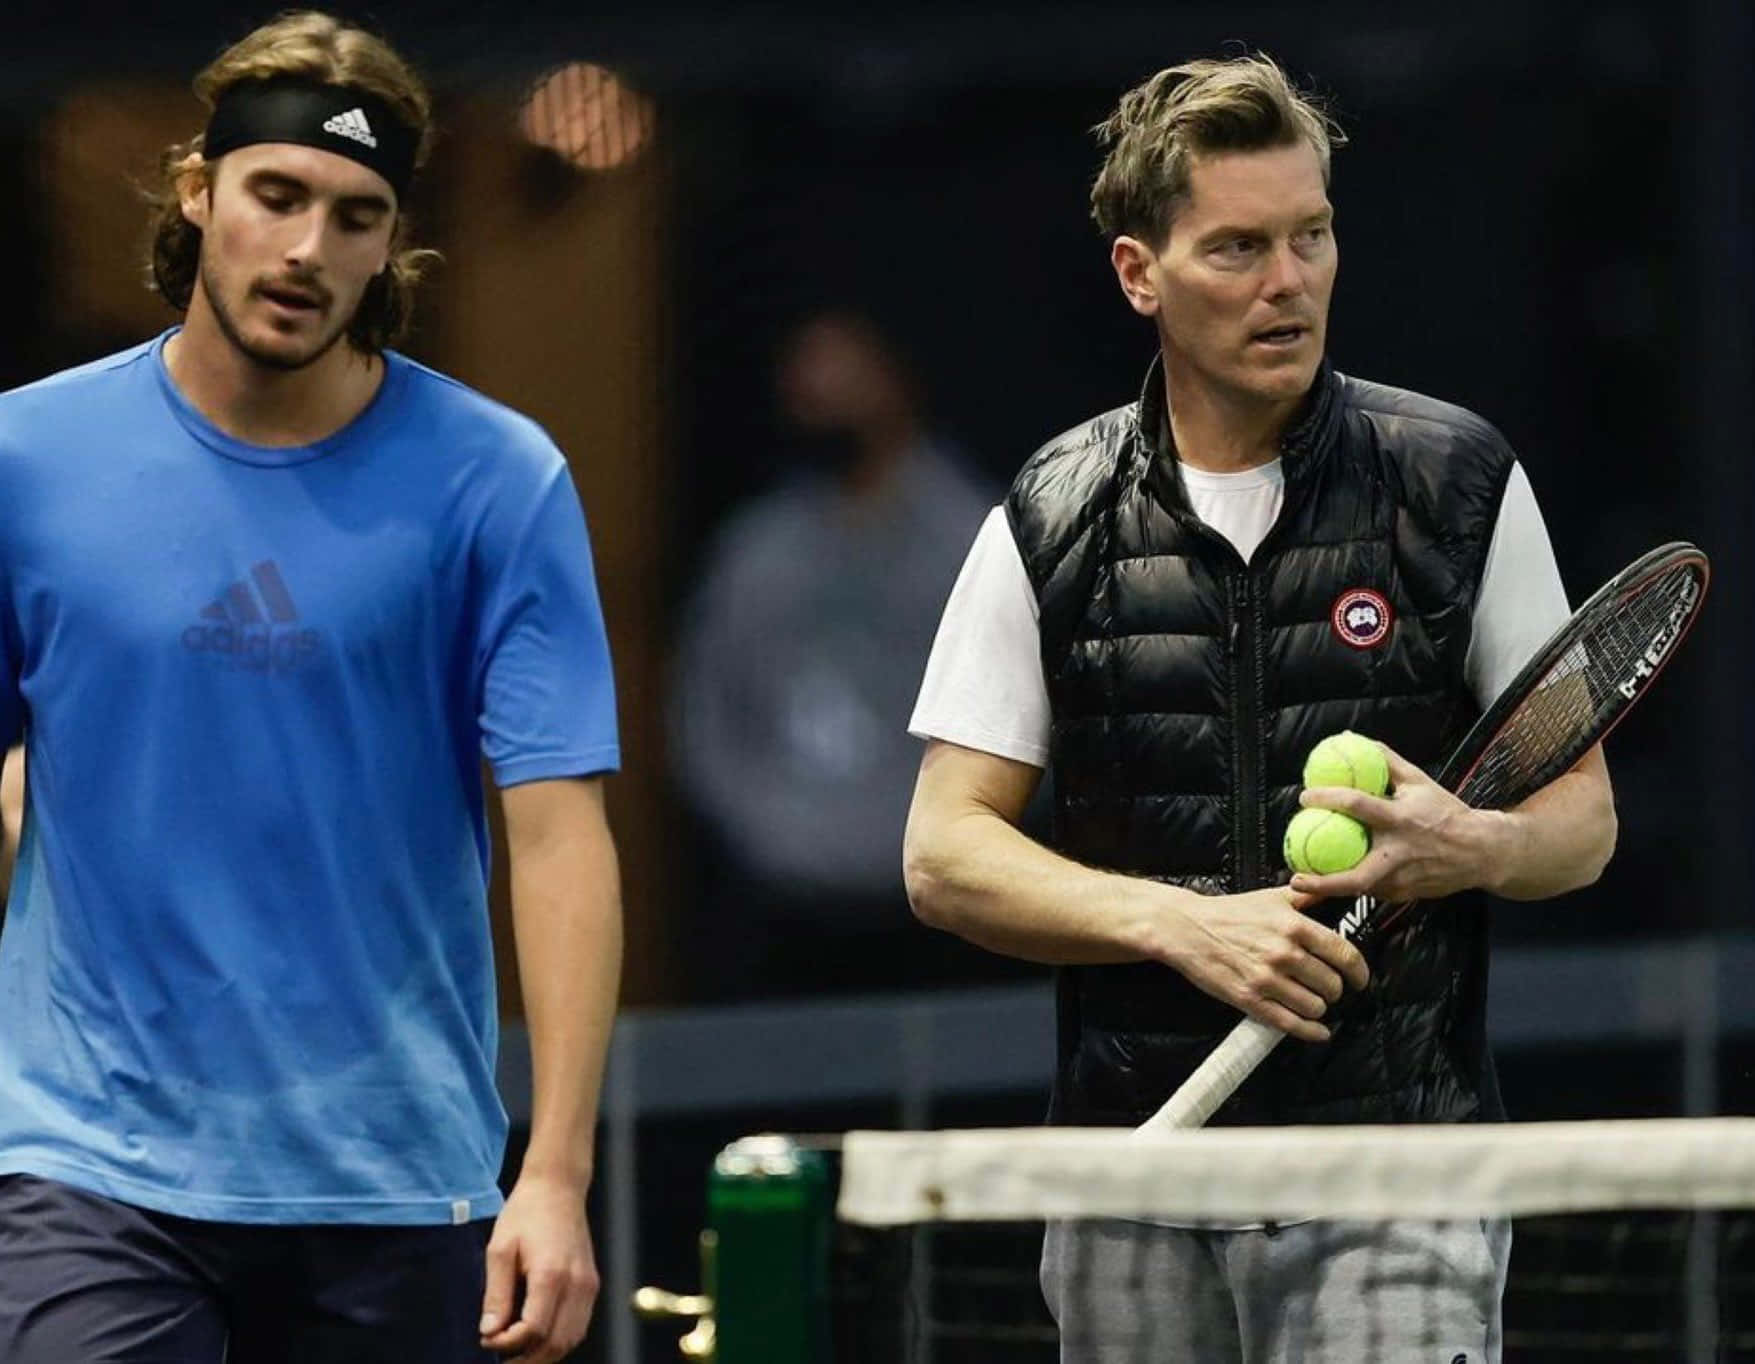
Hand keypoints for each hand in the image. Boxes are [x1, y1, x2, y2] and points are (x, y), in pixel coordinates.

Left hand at [480, 1174, 600, 1362]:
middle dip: (526, 1358)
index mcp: (551, 1274)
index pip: (533, 1330)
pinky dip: (559, 1339)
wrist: (559, 1187)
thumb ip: (496, 1294)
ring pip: (571, 1339)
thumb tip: (489, 1332)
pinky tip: (538, 1336)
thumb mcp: (500, 1249)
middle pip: (556, 1343)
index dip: (507, 1345)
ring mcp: (589, 1285)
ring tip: (517, 1351)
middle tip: (500, 1355)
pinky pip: (579, 1325)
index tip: (486, 1340)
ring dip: (544, 1353)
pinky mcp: (592, 1283)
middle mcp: (577, 1283)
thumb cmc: (526, 1213)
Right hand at [1155, 885, 1369, 1041]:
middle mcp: (1285, 953)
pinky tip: (1318, 1031)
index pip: (1345, 955)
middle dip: (1334, 990)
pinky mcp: (1250, 999)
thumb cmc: (1229, 912)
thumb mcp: (1272, 896)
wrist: (1187, 928)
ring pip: (1315, 1006)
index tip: (1360, 979)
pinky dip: (1310, 1031)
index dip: (1360, 973)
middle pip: (1332, 985)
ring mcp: (1267, 979)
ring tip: (1312, 1001)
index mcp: (1295, 926)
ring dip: (1319, 1008)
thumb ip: (1308, 897)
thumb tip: (1336, 891)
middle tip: (1327, 988)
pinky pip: (1291, 1023)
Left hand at [1288, 744, 1503, 903]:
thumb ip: (1385, 760)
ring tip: (1304, 882)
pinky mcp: (1404, 894)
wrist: (1482, 852)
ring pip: (1360, 889)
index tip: (1304, 798)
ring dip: (1331, 888)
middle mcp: (1399, 852)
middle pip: (1356, 876)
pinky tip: (1335, 878)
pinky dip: (1353, 886)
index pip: (1358, 805)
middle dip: (1323, 883)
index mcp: (1400, 819)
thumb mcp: (1418, 780)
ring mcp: (1402, 879)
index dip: (1328, 799)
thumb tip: (1352, 739)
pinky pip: (1372, 891)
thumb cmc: (1446, 812)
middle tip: (1294, 877)